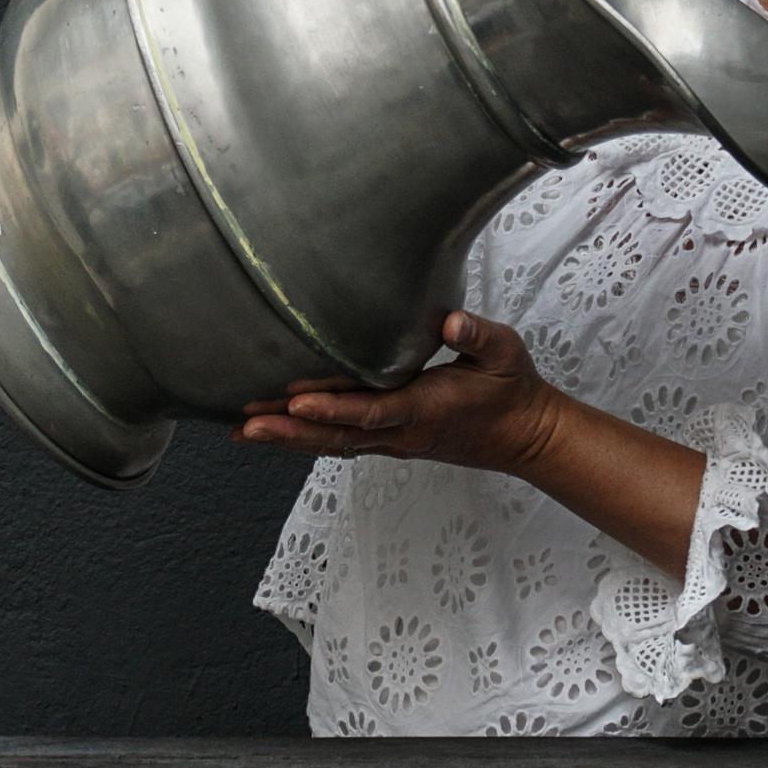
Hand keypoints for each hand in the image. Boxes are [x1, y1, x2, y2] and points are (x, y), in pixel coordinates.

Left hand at [229, 309, 562, 474]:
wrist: (524, 435)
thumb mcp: (505, 353)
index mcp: (426, 407)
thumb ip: (478, 336)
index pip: (372, 410)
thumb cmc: (511, 389)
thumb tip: (451, 323)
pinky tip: (278, 433)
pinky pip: (342, 442)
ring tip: (243, 431)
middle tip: (245, 424)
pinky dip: (307, 439)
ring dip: (289, 439)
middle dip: (290, 430)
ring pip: (334, 444)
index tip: (296, 400)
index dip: (333, 407)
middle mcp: (402, 431)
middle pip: (338, 436)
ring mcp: (394, 440)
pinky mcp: (391, 439)